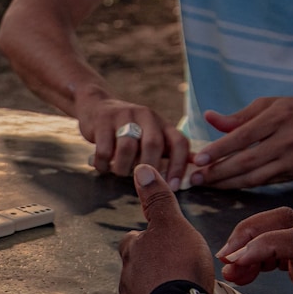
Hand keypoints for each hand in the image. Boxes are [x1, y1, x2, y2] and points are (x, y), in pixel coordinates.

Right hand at [75, 92, 189, 189]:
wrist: (96, 106)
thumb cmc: (128, 129)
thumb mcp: (152, 135)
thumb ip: (170, 152)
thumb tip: (196, 167)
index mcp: (162, 124)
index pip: (179, 142)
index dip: (179, 166)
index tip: (172, 187)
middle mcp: (146, 117)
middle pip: (153, 144)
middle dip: (148, 168)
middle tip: (140, 182)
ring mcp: (123, 117)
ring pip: (127, 148)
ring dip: (123, 168)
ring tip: (119, 172)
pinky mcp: (102, 121)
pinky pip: (104, 149)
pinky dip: (103, 164)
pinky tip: (102, 167)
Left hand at [118, 164, 215, 293]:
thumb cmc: (177, 269)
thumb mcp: (172, 224)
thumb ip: (158, 199)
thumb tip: (142, 170)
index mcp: (133, 250)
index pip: (133, 238)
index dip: (146, 236)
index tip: (157, 238)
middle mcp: (128, 275)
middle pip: (136, 265)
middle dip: (150, 265)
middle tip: (171, 265)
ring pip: (142, 289)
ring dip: (156, 287)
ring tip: (177, 288)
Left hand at [189, 97, 292, 187]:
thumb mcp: (270, 104)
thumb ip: (239, 115)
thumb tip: (208, 118)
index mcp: (280, 117)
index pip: (244, 136)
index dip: (220, 148)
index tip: (199, 158)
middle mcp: (289, 140)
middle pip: (248, 160)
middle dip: (218, 171)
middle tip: (194, 177)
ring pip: (256, 177)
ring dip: (227, 183)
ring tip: (205, 183)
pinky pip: (264, 182)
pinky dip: (243, 184)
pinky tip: (225, 184)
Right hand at [216, 207, 292, 293]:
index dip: (261, 246)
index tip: (235, 263)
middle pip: (285, 221)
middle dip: (249, 235)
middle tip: (226, 260)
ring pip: (280, 227)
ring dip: (250, 242)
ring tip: (232, 271)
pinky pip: (282, 243)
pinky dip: (259, 252)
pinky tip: (247, 271)